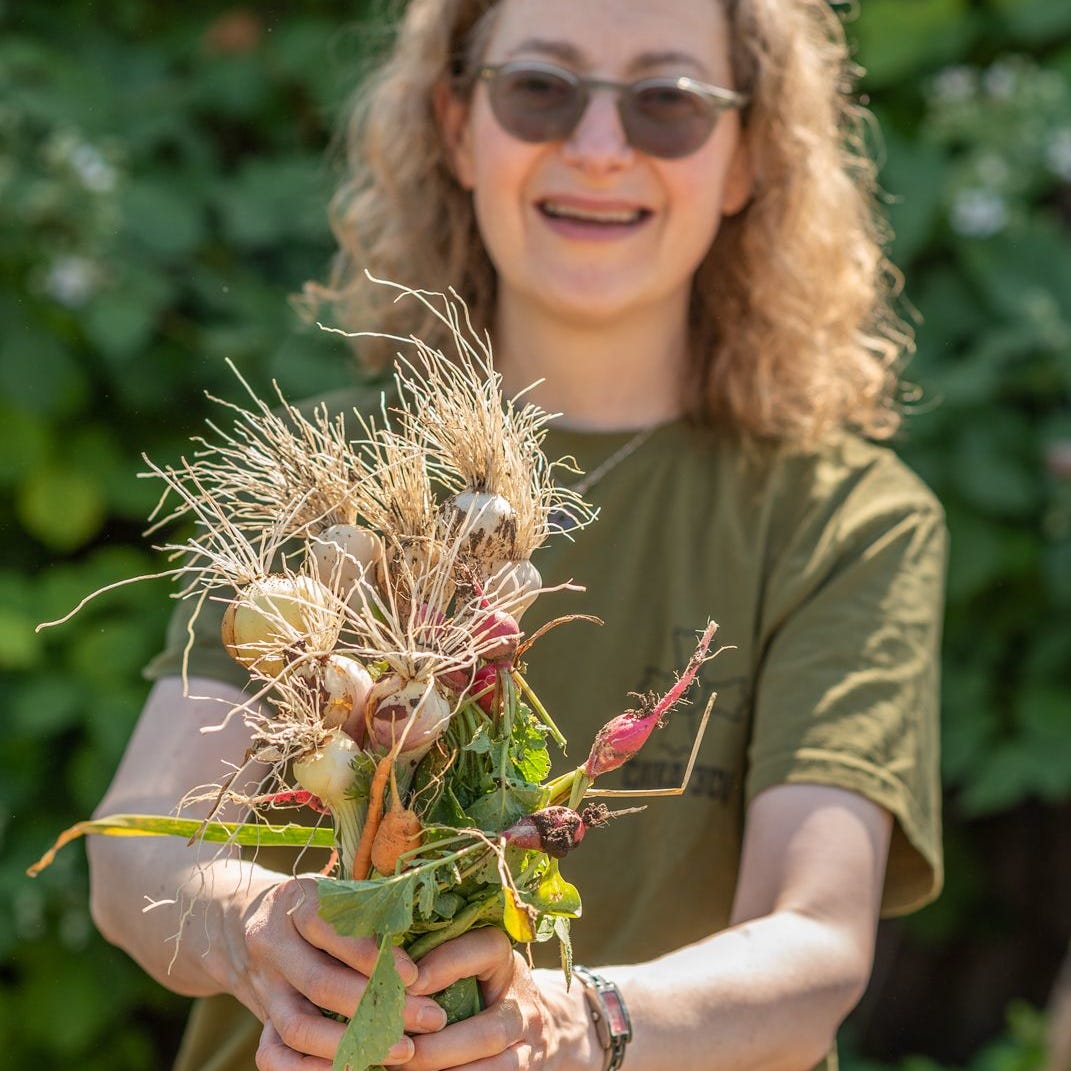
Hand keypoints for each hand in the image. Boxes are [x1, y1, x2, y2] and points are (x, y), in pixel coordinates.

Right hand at [221, 876, 448, 1070]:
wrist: (235, 920)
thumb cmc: (310, 902)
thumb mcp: (333, 888)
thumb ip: (370, 902)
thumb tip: (431, 922)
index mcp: (295, 901)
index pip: (332, 928)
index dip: (373, 954)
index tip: (414, 975)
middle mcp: (272, 944)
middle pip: (321, 983)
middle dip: (378, 1006)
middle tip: (429, 1017)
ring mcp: (263, 986)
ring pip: (299, 1026)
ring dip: (353, 1045)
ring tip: (405, 1050)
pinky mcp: (258, 1018)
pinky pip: (275, 1056)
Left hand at [404, 927, 597, 1070]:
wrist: (542, 1023)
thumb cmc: (482, 984)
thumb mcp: (469, 962)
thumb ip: (438, 959)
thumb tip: (383, 965)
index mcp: (505, 960)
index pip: (485, 951)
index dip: (447, 965)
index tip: (409, 982)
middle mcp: (523, 1003)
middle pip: (488, 1031)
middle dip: (438, 1047)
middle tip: (397, 1049)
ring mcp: (528, 1044)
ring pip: (495, 1068)